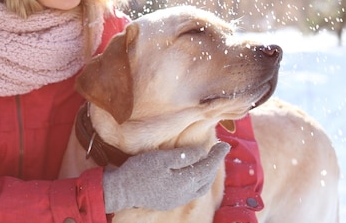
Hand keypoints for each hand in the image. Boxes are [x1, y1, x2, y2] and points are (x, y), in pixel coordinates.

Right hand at [102, 142, 229, 212]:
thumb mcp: (161, 158)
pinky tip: (192, 174)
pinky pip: (190, 192)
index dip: (217, 155)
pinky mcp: (169, 201)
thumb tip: (203, 152)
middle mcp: (184, 193)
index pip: (207, 167)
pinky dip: (197, 181)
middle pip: (206, 179)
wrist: (120, 191)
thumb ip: (184, 156)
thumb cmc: (139, 171)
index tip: (225, 144)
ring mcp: (176, 199)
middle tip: (219, 150)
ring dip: (207, 174)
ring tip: (209, 162)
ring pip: (200, 187)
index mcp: (184, 181)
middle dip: (214, 164)